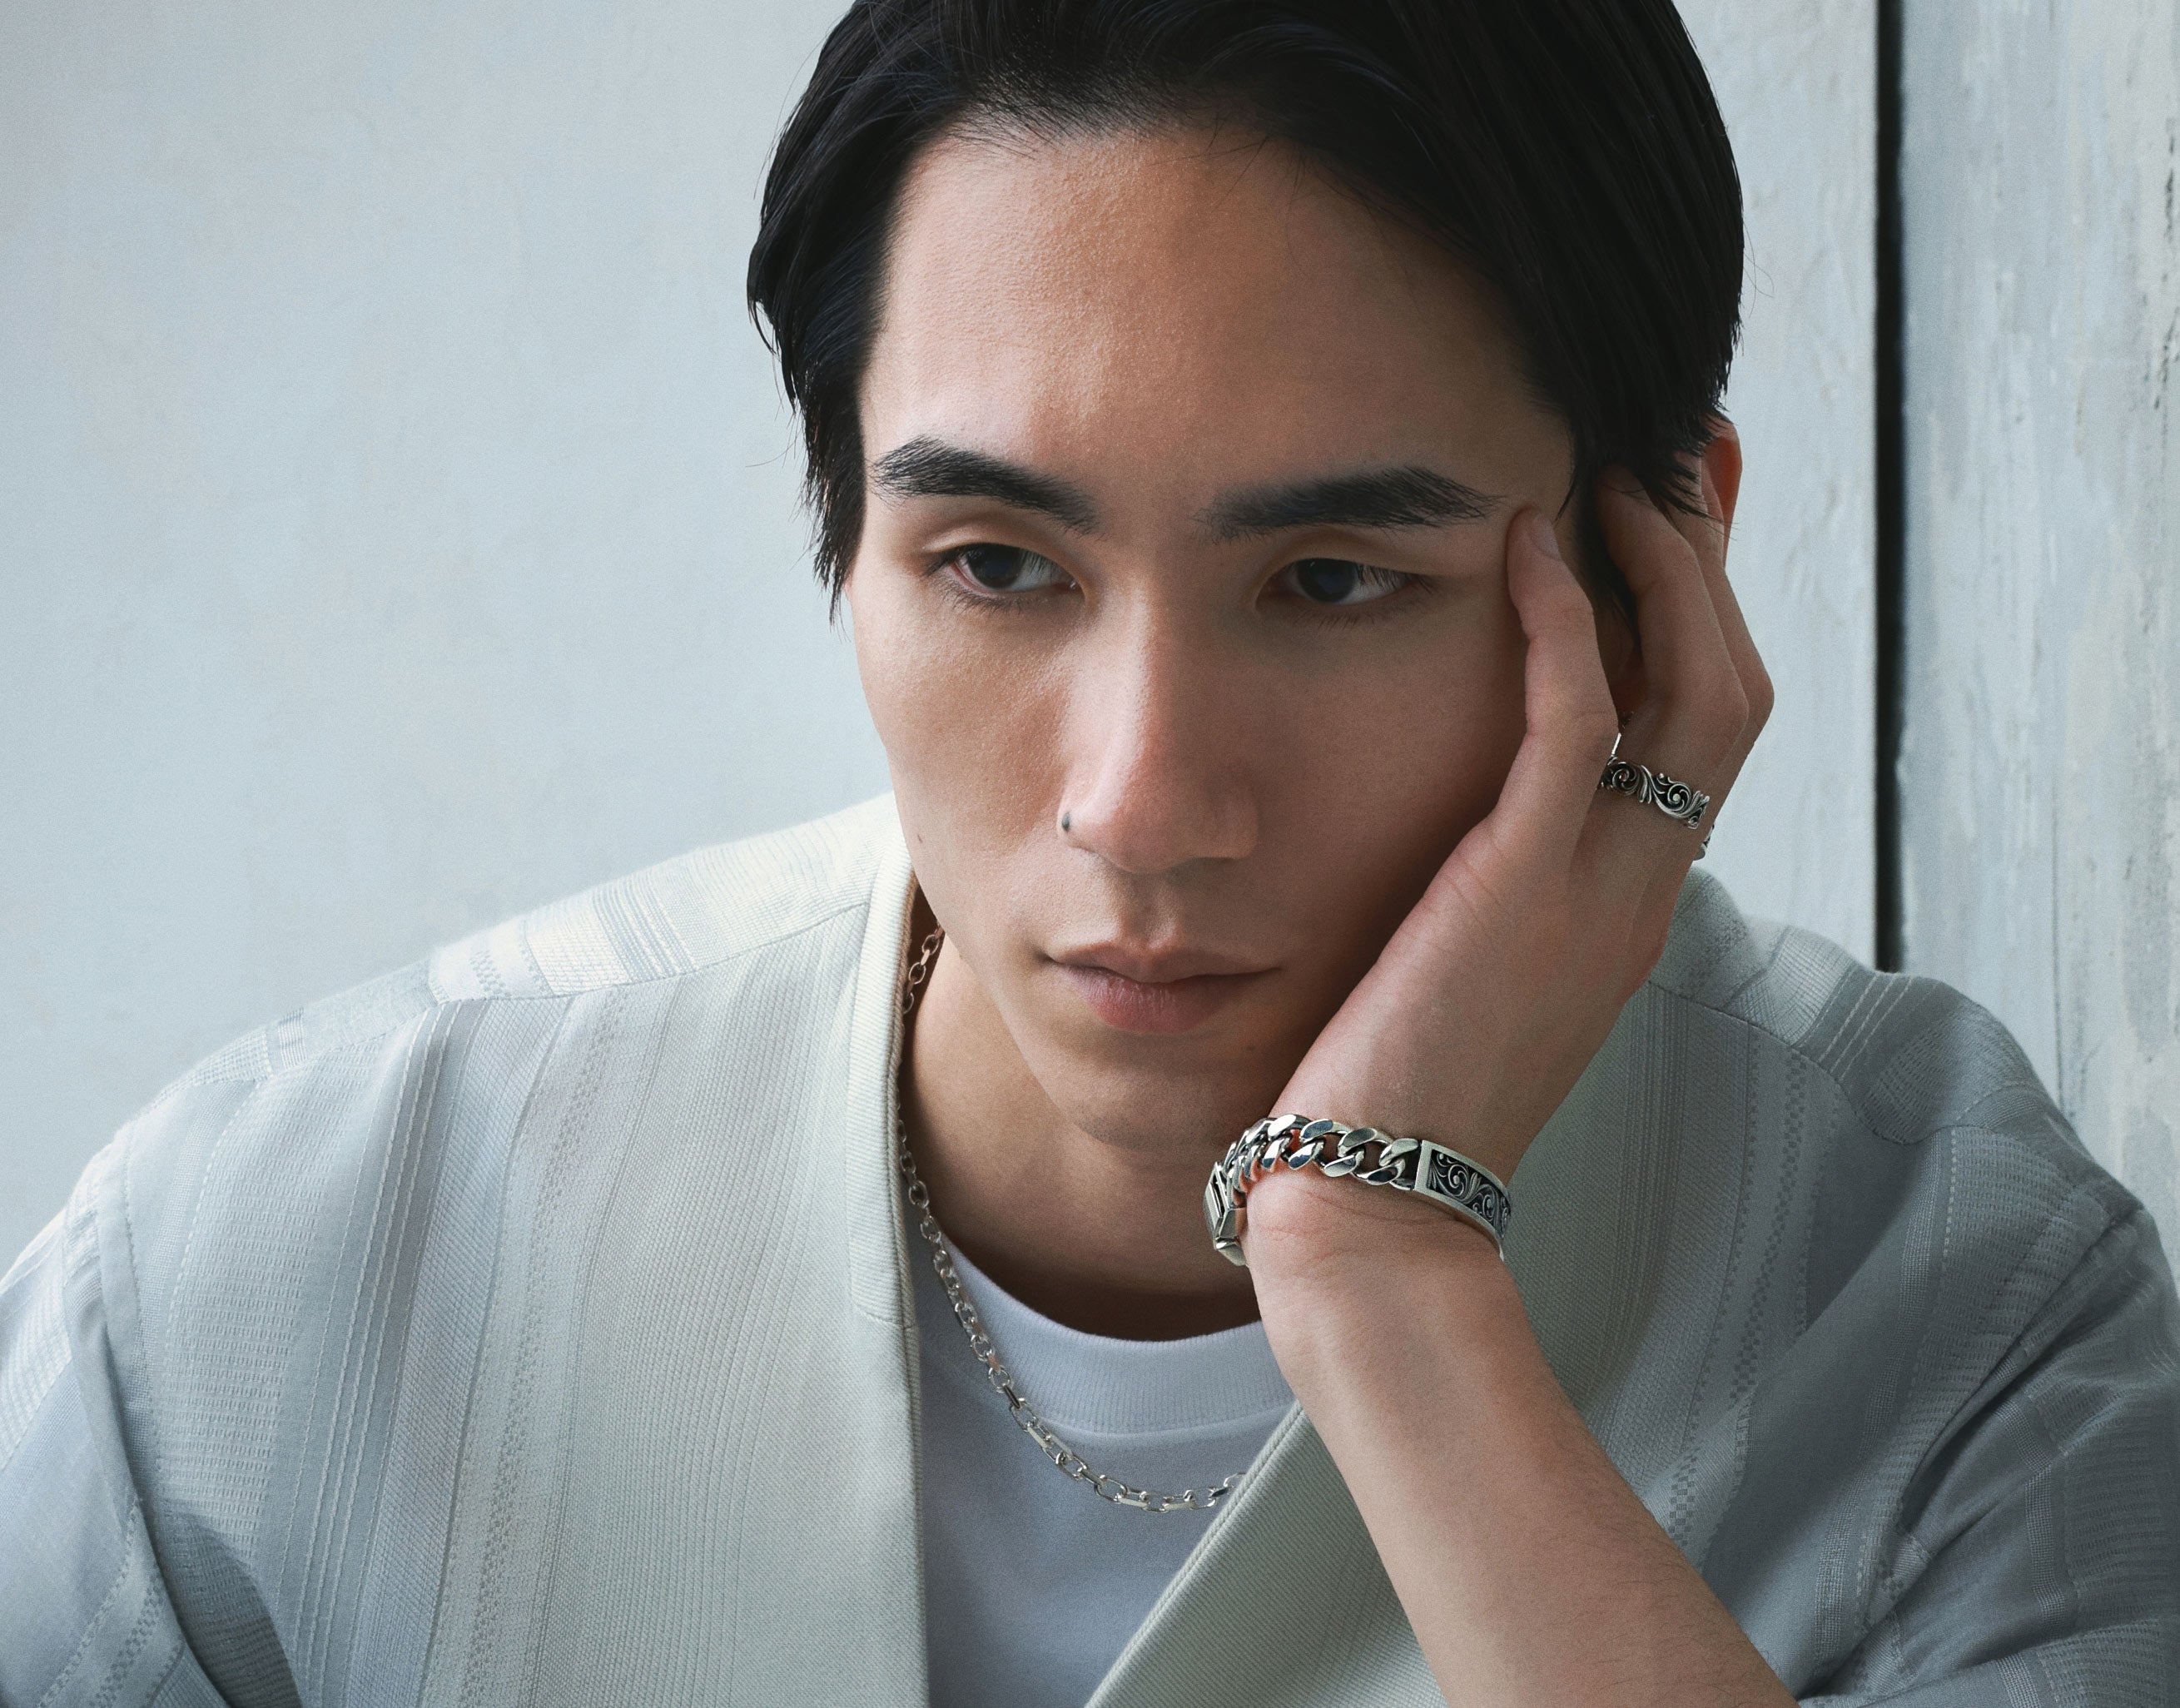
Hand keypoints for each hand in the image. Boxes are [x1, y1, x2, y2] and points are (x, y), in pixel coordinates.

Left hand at [1246, 442, 1770, 1267]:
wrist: (1369, 1210)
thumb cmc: (1393, 1093)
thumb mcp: (1472, 975)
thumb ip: (1498, 890)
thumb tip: (1464, 820)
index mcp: (1631, 908)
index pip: (1702, 733)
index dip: (1700, 617)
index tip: (1669, 520)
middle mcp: (1641, 891)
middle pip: (1730, 690)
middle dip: (1706, 566)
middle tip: (1666, 459)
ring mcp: (1597, 889)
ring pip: (1692, 691)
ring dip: (1662, 569)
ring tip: (1611, 473)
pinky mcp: (1520, 885)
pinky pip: (1576, 720)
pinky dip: (1565, 621)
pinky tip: (1525, 546)